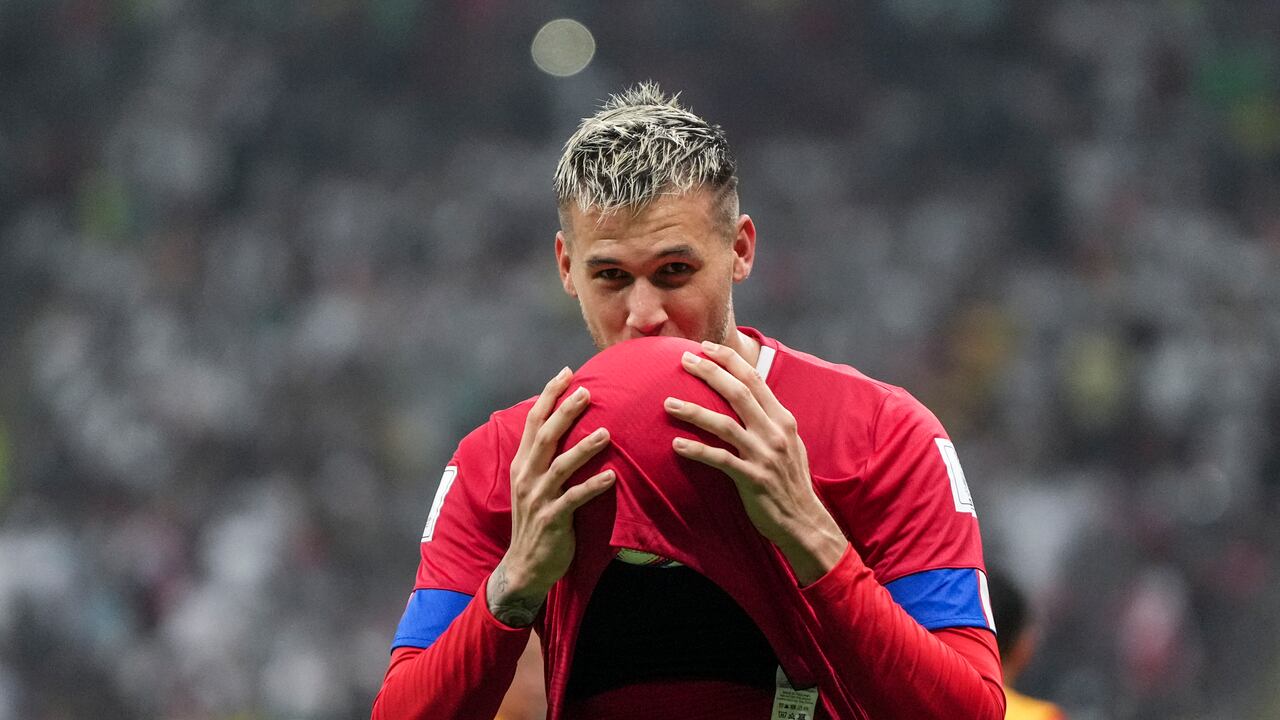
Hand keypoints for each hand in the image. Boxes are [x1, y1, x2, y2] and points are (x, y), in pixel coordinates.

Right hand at [488, 367, 614, 625]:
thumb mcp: (535, 483)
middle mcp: (526, 476)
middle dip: (566, 412)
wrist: (525, 565)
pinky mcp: (552, 520)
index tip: (567, 373)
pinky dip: (592, 487)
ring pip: (560, 466)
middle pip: (545, 437)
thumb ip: (546, 456)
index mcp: (523, 463)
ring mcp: (538, 498)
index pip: (534, 422)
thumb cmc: (538, 519)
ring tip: (606, 433)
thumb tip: (565, 424)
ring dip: (583, 449)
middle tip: (587, 392)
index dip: (549, 396)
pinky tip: (612, 477)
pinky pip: (573, 500)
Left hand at [664, 341, 845, 584]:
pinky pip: (720, 459)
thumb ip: (769, 420)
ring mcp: (764, 455)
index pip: (754, 379)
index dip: (729, 360)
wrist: (804, 521)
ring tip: (668, 403)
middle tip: (684, 360)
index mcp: (783, 419)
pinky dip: (697, 450)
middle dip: (710, 372)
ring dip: (694, 411)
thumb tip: (746, 398)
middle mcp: (775, 432)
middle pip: (738, 393)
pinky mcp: (752, 479)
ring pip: (724, 424)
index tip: (706, 347)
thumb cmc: (789, 481)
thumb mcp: (788, 443)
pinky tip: (676, 445)